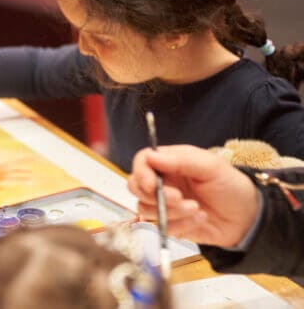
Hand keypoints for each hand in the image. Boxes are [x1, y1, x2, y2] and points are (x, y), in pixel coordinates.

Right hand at [128, 145, 260, 247]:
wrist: (248, 218)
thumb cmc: (231, 186)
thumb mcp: (210, 166)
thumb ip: (180, 160)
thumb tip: (150, 157)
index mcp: (170, 163)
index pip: (142, 161)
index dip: (141, 173)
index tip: (152, 185)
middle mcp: (163, 182)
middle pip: (135, 186)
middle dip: (154, 195)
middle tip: (179, 198)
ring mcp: (165, 204)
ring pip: (146, 209)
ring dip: (171, 211)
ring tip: (196, 209)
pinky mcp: (171, 223)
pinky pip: (161, 227)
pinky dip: (181, 224)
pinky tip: (199, 218)